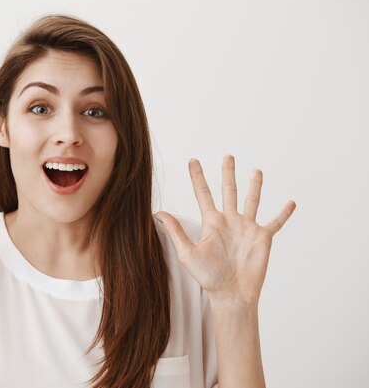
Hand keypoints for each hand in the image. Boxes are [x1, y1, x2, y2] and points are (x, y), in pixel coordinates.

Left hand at [156, 155, 295, 305]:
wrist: (230, 294)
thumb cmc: (208, 277)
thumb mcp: (187, 253)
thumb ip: (176, 232)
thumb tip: (158, 213)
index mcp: (211, 222)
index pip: (203, 194)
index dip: (197, 177)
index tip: (192, 160)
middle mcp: (229, 221)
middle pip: (228, 190)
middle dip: (228, 173)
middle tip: (228, 156)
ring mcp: (247, 228)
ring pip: (251, 201)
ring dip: (255, 186)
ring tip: (256, 171)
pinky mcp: (262, 238)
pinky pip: (275, 223)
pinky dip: (283, 213)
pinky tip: (291, 202)